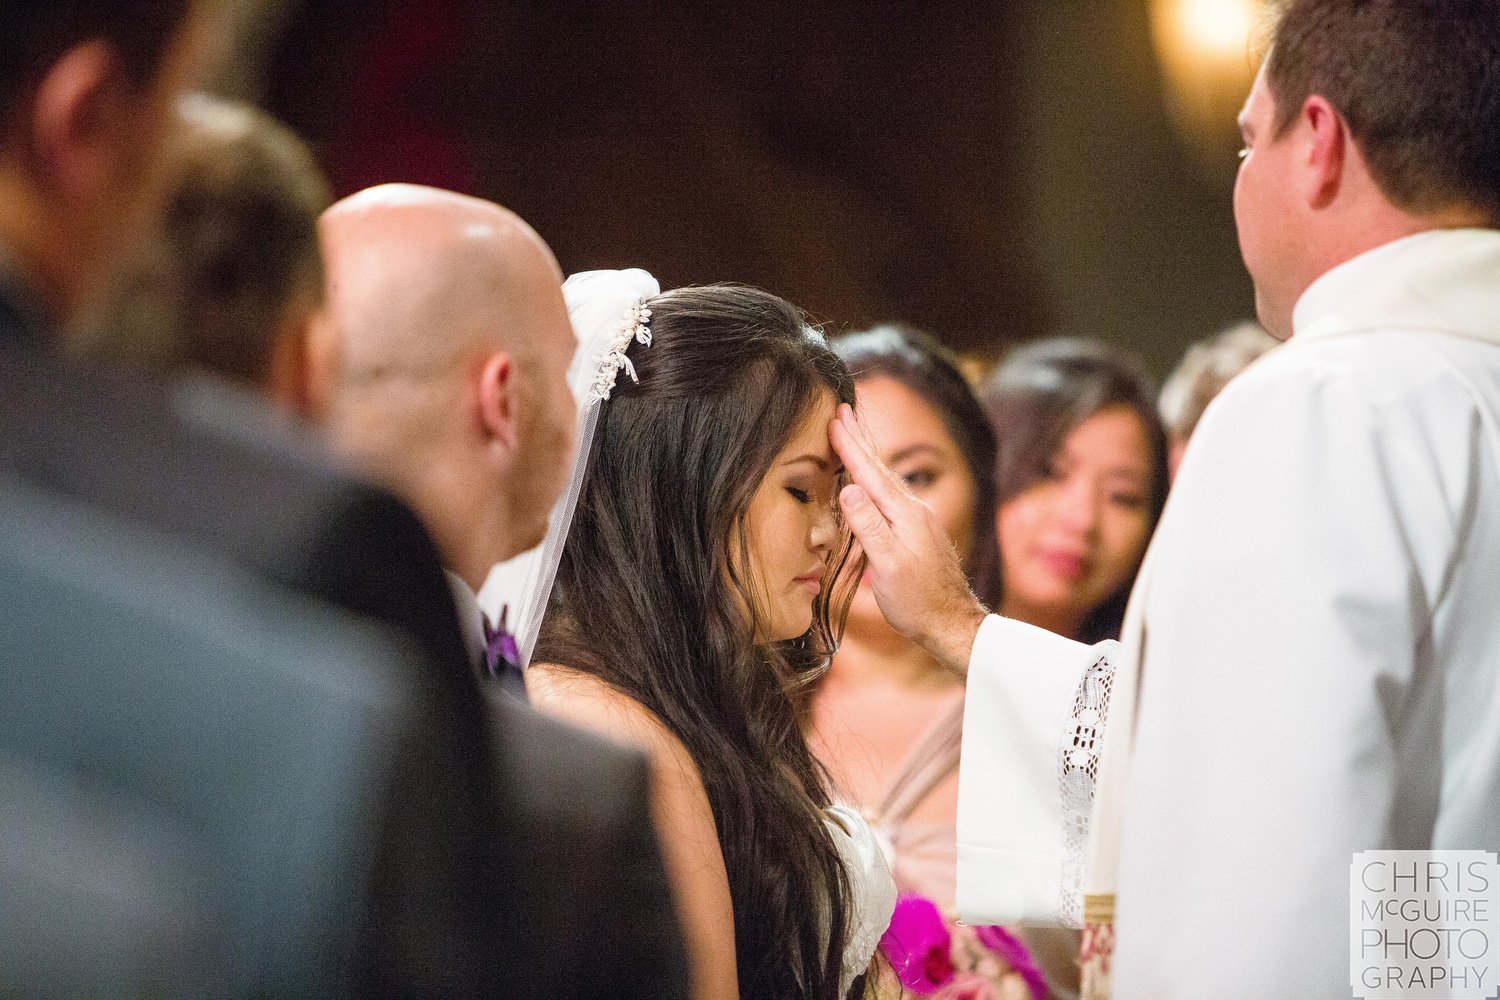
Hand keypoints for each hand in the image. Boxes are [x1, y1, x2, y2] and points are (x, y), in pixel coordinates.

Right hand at [829, 403, 987, 675]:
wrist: (951, 622)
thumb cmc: (917, 600)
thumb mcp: (887, 565)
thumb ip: (868, 526)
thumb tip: (849, 488)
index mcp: (906, 513)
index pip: (870, 473)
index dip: (850, 445)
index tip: (835, 417)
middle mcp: (914, 509)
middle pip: (881, 468)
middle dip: (860, 438)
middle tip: (845, 408)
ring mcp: (918, 520)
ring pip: (886, 479)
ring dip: (868, 455)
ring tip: (855, 434)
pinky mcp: (917, 531)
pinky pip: (890, 494)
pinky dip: (875, 478)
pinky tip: (871, 480)